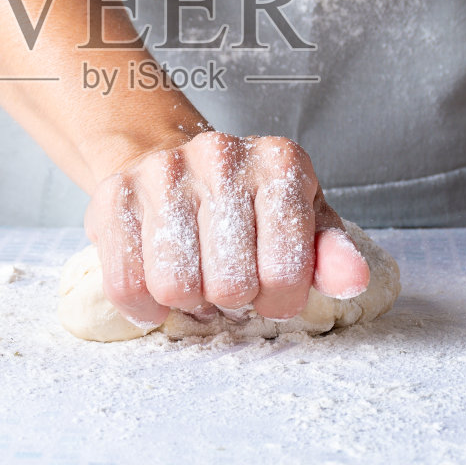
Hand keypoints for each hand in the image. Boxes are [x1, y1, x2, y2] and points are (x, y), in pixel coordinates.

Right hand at [85, 131, 370, 325]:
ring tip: (197, 281)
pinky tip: (159, 291)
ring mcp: (162, 173)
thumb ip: (329, 253)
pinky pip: (126, 285)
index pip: (286, 271)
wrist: (170, 161)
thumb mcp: (302, 221)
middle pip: (229, 285)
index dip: (279, 299)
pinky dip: (144, 307)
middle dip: (232, 301)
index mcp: (279, 162)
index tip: (271, 288)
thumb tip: (352, 278)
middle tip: (230, 284)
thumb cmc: (247, 204)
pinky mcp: (113, 196)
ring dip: (189, 304)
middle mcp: (220, 157)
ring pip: (174, 287)